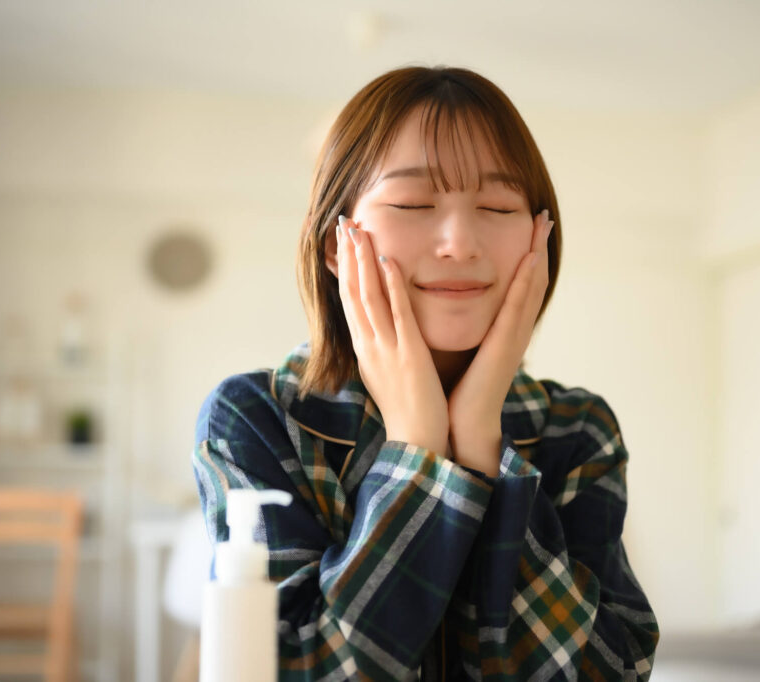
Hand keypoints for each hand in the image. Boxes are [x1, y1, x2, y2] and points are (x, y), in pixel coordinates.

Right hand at [336, 216, 449, 455]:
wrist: (417, 443)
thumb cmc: (407, 410)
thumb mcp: (387, 371)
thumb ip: (382, 345)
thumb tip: (377, 326)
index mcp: (365, 348)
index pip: (349, 300)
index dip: (344, 268)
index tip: (342, 240)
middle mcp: (369, 345)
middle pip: (352, 292)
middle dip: (347, 255)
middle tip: (344, 222)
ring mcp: (386, 349)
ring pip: (368, 297)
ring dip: (362, 261)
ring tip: (359, 231)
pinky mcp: (409, 355)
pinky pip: (398, 315)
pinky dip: (392, 287)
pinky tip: (390, 261)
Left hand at [447, 209, 552, 475]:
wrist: (461, 428)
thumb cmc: (457, 393)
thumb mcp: (463, 350)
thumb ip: (464, 328)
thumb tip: (449, 306)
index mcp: (502, 331)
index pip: (518, 285)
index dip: (527, 255)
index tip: (528, 226)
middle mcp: (513, 331)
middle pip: (532, 280)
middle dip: (538, 246)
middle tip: (543, 215)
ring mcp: (513, 338)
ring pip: (531, 288)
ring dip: (538, 254)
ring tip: (542, 225)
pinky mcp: (505, 346)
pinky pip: (517, 308)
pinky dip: (527, 281)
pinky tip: (531, 259)